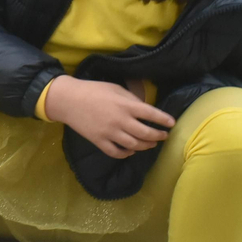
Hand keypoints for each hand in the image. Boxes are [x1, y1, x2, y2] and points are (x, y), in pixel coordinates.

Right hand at [44, 76, 173, 158]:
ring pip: (134, 145)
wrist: (69, 100)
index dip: (163, 120)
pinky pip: (117, 152)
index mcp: (125, 105)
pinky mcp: (99, 142)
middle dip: (158, 136)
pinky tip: (131, 151)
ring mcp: (110, 133)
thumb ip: (131, 99)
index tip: (172, 123)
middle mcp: (120, 121)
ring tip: (151, 144)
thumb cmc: (94, 90)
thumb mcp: (116, 88)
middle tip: (163, 136)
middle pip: (145, 134)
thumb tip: (144, 108)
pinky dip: (126, 154)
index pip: (151, 114)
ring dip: (145, 146)